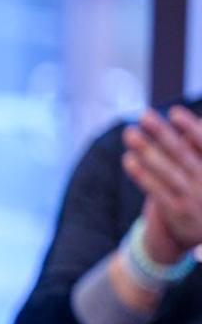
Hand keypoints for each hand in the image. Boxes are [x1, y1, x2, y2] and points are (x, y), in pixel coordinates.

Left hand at [123, 107, 201, 259]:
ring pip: (167, 170)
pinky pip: (156, 190)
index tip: (174, 112)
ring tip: (130, 133)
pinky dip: (142, 174)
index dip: (192, 128)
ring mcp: (193, 198)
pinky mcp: (177, 211)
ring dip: (146, 150)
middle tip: (144, 115)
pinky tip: (128, 159)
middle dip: (162, 133)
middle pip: (182, 154)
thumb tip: (194, 123)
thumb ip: (197, 149)